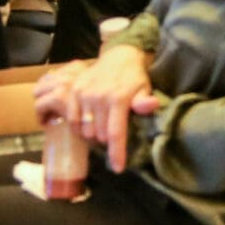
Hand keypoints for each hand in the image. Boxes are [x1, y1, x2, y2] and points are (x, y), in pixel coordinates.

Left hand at [29, 62, 87, 127]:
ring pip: (38, 91)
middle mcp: (74, 73)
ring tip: (48, 116)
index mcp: (80, 68)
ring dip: (42, 105)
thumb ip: (72, 85)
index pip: (56, 72)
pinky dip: (40, 116)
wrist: (98, 132)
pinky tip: (46, 123)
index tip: (56, 100)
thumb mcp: (84, 93)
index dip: (52, 87)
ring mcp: (68, 83)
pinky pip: (39, 105)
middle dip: (44, 95)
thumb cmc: (93, 118)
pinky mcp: (60, 97)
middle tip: (50, 109)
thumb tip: (50, 80)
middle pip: (44, 80)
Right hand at [59, 45, 153, 171]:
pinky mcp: (74, 92)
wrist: (118, 56)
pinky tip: (88, 124)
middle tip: (112, 135)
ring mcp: (84, 94)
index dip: (116, 153)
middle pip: (99, 135)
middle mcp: (99, 97)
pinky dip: (80, 128)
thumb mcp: (143, 89)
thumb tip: (152, 105)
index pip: (115, 133)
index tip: (118, 168)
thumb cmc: (133, 78)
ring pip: (86, 130)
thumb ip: (144, 101)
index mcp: (118, 99)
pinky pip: (73, 120)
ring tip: (100, 128)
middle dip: (106, 141)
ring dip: (93, 135)